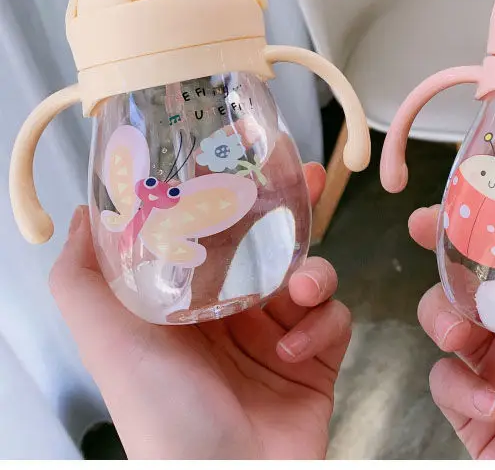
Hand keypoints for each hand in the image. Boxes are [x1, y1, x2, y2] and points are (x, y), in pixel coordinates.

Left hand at [50, 163, 349, 459]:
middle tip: (306, 179)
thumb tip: (83, 211)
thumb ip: (84, 278)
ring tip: (305, 292)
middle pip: (272, 245)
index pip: (217, 235)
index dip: (235, 195)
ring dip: (315, 274)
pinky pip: (336, 321)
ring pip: (312, 276)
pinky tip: (300, 349)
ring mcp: (279, 338)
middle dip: (292, 209)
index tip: (248, 160)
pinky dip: (324, 327)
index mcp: (192, 304)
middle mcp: (236, 315)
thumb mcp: (109, 340)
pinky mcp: (317, 361)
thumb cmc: (162, 410)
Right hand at [409, 190, 494, 458]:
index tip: (472, 189)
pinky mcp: (479, 417)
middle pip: (470, 277)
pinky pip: (447, 387)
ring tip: (460, 334)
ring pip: (446, 322)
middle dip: (443, 252)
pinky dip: (460, 389)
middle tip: (423, 229)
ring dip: (442, 316)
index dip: (492, 215)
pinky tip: (494, 404)